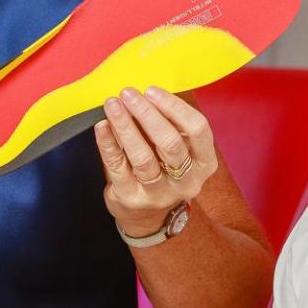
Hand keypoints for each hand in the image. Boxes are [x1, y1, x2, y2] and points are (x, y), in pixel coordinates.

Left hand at [94, 86, 218, 236]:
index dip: (174, 107)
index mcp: (204, 162)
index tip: (152, 91)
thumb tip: (145, 94)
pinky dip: (108, 144)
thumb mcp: (179, 150)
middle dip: (147, 114)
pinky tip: (102, 126)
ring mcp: (159, 193)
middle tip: (128, 94)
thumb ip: (170, 124)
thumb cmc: (165, 169)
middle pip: (170, 143)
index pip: (197, 129)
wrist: (149, 217)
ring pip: (143, 157)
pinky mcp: (132, 198)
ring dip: (126, 126)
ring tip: (113, 105)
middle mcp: (186, 181)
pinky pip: (118, 167)